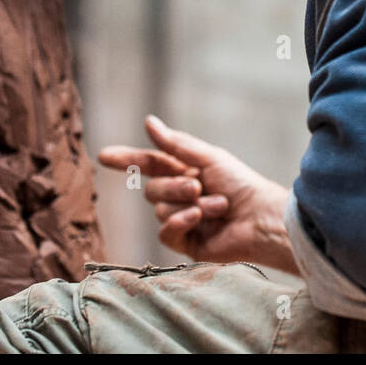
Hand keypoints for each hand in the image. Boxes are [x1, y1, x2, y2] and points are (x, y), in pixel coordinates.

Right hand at [96, 115, 296, 273]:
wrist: (261, 218)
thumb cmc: (242, 185)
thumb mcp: (208, 157)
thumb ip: (175, 144)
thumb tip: (148, 122)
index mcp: (184, 171)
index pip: (148, 164)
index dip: (126, 160)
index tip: (103, 155)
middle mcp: (179, 195)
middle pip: (152, 189)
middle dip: (174, 187)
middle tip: (198, 187)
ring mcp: (181, 219)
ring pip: (160, 210)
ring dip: (189, 204)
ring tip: (217, 205)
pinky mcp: (186, 242)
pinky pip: (166, 232)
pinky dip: (180, 222)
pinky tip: (198, 219)